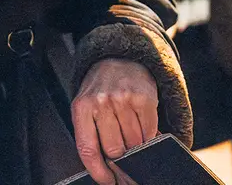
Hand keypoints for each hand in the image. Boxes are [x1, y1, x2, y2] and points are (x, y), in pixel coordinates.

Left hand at [72, 59, 159, 184]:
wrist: (118, 59)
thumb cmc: (99, 90)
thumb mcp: (85, 106)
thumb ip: (91, 134)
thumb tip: (106, 169)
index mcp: (81, 108)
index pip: (87, 150)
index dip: (99, 172)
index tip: (108, 182)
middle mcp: (100, 103)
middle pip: (114, 150)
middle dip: (121, 160)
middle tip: (124, 158)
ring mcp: (122, 100)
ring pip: (134, 144)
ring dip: (136, 147)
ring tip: (132, 135)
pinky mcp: (144, 99)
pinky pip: (150, 133)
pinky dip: (149, 136)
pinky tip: (142, 127)